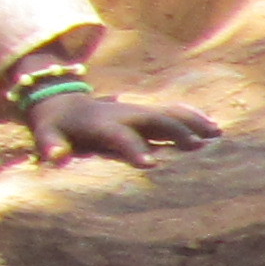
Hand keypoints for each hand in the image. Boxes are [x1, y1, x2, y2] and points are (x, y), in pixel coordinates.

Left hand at [28, 94, 219, 169]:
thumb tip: (55, 157)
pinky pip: (173, 111)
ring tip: (217, 134)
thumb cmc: (57, 126)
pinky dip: (194, 116)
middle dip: (176, 131)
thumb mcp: (47, 134)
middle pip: (154, 119)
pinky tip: (214, 125)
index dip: (134, 148)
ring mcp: (138, 110)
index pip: (120, 135)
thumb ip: (51, 145)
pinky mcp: (146, 111)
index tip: (150, 164)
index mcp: (102, 124)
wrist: (64, 101)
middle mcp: (125, 114)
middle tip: (198, 147)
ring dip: (193, 121)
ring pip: (169, 112)